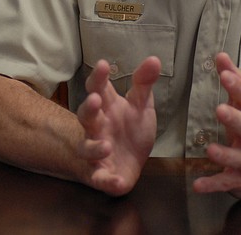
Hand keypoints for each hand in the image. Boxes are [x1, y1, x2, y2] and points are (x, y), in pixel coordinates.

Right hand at [76, 56, 160, 195]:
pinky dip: (106, 181)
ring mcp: (97, 151)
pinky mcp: (102, 175)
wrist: (128, 162)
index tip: (104, 65)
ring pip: (87, 148)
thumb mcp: (140, 105)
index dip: (99, 77)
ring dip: (93, 147)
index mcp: (107, 107)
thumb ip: (144, 83)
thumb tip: (154, 59)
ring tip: (106, 146)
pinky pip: (100, 179)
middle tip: (95, 100)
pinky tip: (114, 181)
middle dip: (89, 108)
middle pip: (86, 115)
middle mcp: (97, 128)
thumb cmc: (129, 129)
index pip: (98, 88)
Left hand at [192, 52, 240, 198]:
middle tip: (220, 110)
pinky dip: (212, 185)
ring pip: (239, 158)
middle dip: (235, 120)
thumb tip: (222, 56)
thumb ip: (234, 83)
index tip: (225, 73)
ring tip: (211, 150)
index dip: (238, 86)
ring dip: (225, 154)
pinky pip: (225, 183)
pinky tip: (197, 185)